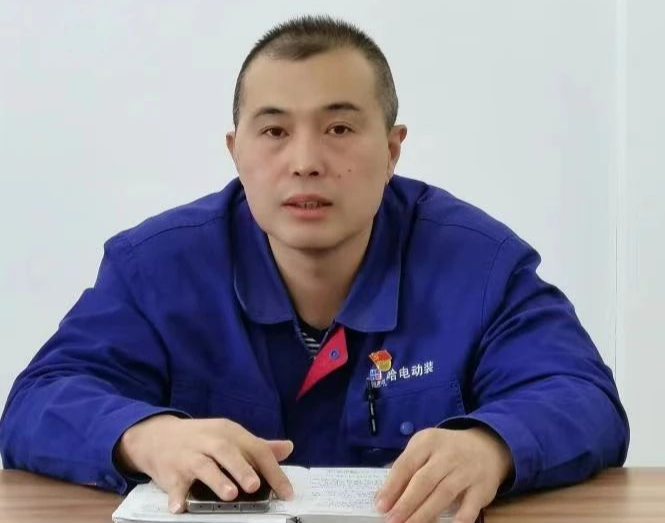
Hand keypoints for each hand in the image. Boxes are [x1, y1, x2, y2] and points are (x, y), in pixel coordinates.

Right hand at [114, 415, 293, 513]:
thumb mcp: (229, 436)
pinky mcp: (170, 472)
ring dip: (217, 480)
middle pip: (227, 452)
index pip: (255, 448)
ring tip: (230, 494)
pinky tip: (180, 507)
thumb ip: (257, 446)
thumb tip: (288, 448)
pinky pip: (173, 485)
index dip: (272, 470)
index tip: (285, 492)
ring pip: (203, 465)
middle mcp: (209, 441)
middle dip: (242, 468)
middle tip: (254, 486)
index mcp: (228, 432)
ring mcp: (188, 456)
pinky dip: (176, 496)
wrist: (157, 435)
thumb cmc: (201, 439)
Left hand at [374, 426, 512, 522]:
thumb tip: (384, 494)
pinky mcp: (482, 487)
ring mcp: (466, 471)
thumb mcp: (425, 447)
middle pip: (424, 480)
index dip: (392, 486)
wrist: (487, 446)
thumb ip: (407, 466)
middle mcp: (447, 454)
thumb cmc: (446, 450)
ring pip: (443, 494)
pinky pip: (470, 506)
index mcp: (428, 441)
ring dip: (424, 513)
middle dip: (406, 503)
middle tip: (392, 520)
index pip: (406, 464)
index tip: (381, 506)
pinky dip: (460, 519)